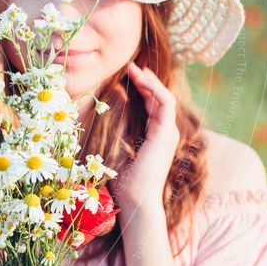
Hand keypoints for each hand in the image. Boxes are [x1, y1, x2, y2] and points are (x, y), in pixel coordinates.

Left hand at [114, 62, 179, 211]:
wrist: (135, 200)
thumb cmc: (123, 183)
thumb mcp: (117, 153)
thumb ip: (116, 137)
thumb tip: (98, 123)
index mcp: (155, 137)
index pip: (153, 105)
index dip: (143, 89)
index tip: (128, 75)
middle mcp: (165, 133)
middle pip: (160, 98)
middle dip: (147, 80)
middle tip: (132, 65)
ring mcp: (168, 134)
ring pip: (165, 98)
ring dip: (151, 81)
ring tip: (135, 68)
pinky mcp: (166, 135)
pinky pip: (166, 105)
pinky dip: (156, 90)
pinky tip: (142, 80)